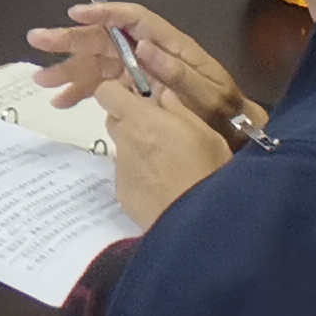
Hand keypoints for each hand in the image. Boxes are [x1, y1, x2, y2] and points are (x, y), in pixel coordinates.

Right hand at [26, 1, 239, 125]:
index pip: (131, 18)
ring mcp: (138, 70)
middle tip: (38, 40)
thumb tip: (143, 45)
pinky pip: (101, 84)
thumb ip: (177, 71)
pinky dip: (81, 91)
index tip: (75, 14)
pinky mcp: (133, 88)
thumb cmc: (224, 110)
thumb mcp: (207, 92)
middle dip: (70, 40)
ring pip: (96, 62)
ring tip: (43, 82)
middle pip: (104, 38)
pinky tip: (63, 100)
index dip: (103, 13)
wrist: (235, 132)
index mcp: (168, 44)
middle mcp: (148, 51)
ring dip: (68, 70)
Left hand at [96, 70, 235, 225]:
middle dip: (132, 121)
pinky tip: (165, 187)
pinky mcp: (122, 194)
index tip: (140, 98)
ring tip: (170, 166)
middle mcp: (123, 141)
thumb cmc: (209, 171)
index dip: (119, 92)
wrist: (202, 223)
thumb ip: (178, 110)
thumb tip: (161, 94)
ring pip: (123, 149)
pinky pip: (127, 175)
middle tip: (161, 133)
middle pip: (114, 120)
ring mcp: (120, 169)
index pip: (106, 92)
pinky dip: (140, 175)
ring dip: (138, 150)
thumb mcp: (206, 134)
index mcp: (140, 120)